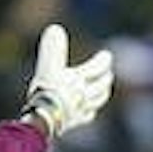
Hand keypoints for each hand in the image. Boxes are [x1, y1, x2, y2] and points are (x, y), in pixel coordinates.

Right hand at [23, 23, 113, 138]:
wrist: (44, 119)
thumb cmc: (47, 91)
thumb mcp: (48, 66)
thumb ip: (53, 48)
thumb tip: (55, 29)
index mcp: (79, 79)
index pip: (98, 68)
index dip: (104, 61)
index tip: (107, 55)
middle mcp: (83, 95)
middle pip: (101, 86)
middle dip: (105, 78)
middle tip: (108, 73)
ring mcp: (80, 110)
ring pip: (97, 102)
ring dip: (102, 94)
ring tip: (104, 91)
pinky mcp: (73, 123)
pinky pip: (86, 117)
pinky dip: (90, 111)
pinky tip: (89, 111)